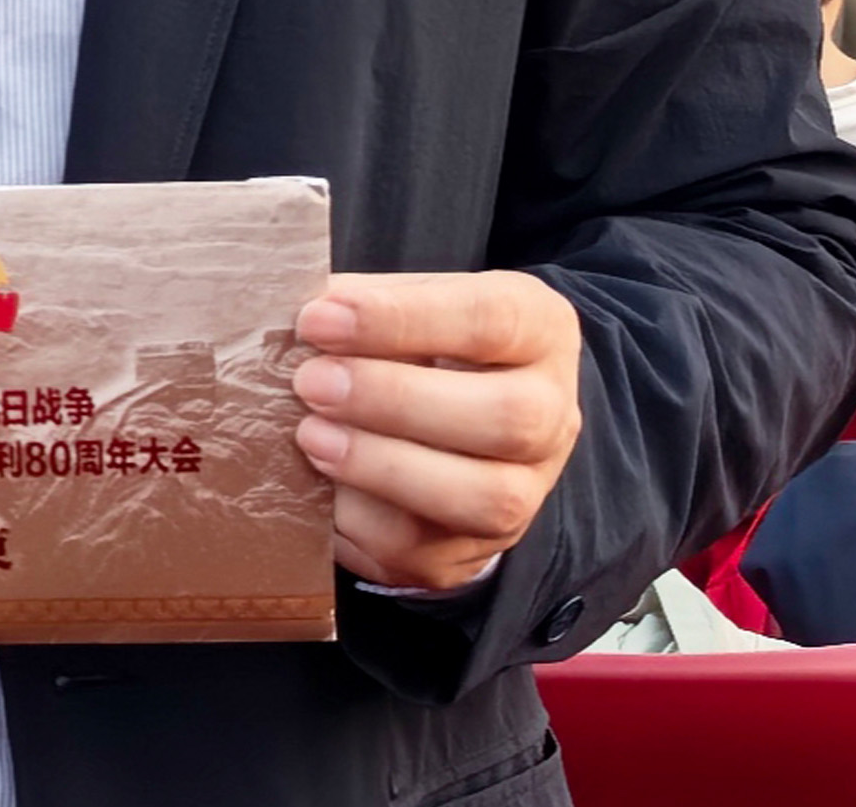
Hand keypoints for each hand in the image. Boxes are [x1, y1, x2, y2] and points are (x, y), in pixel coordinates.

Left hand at [292, 272, 582, 593]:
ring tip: (311, 435)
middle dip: (396, 401)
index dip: (401, 319)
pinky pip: (424, 551)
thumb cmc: (417, 345)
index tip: (320, 319)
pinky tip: (318, 487)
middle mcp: (551, 414)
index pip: (491, 319)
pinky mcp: (475, 552)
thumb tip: (304, 317)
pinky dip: (360, 522)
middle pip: (507, 418)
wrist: (449, 424)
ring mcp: (524, 491)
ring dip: (382, 467)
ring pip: (483, 498)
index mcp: (538, 329)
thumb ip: (361, 303)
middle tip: (312, 383)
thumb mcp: (402, 303)